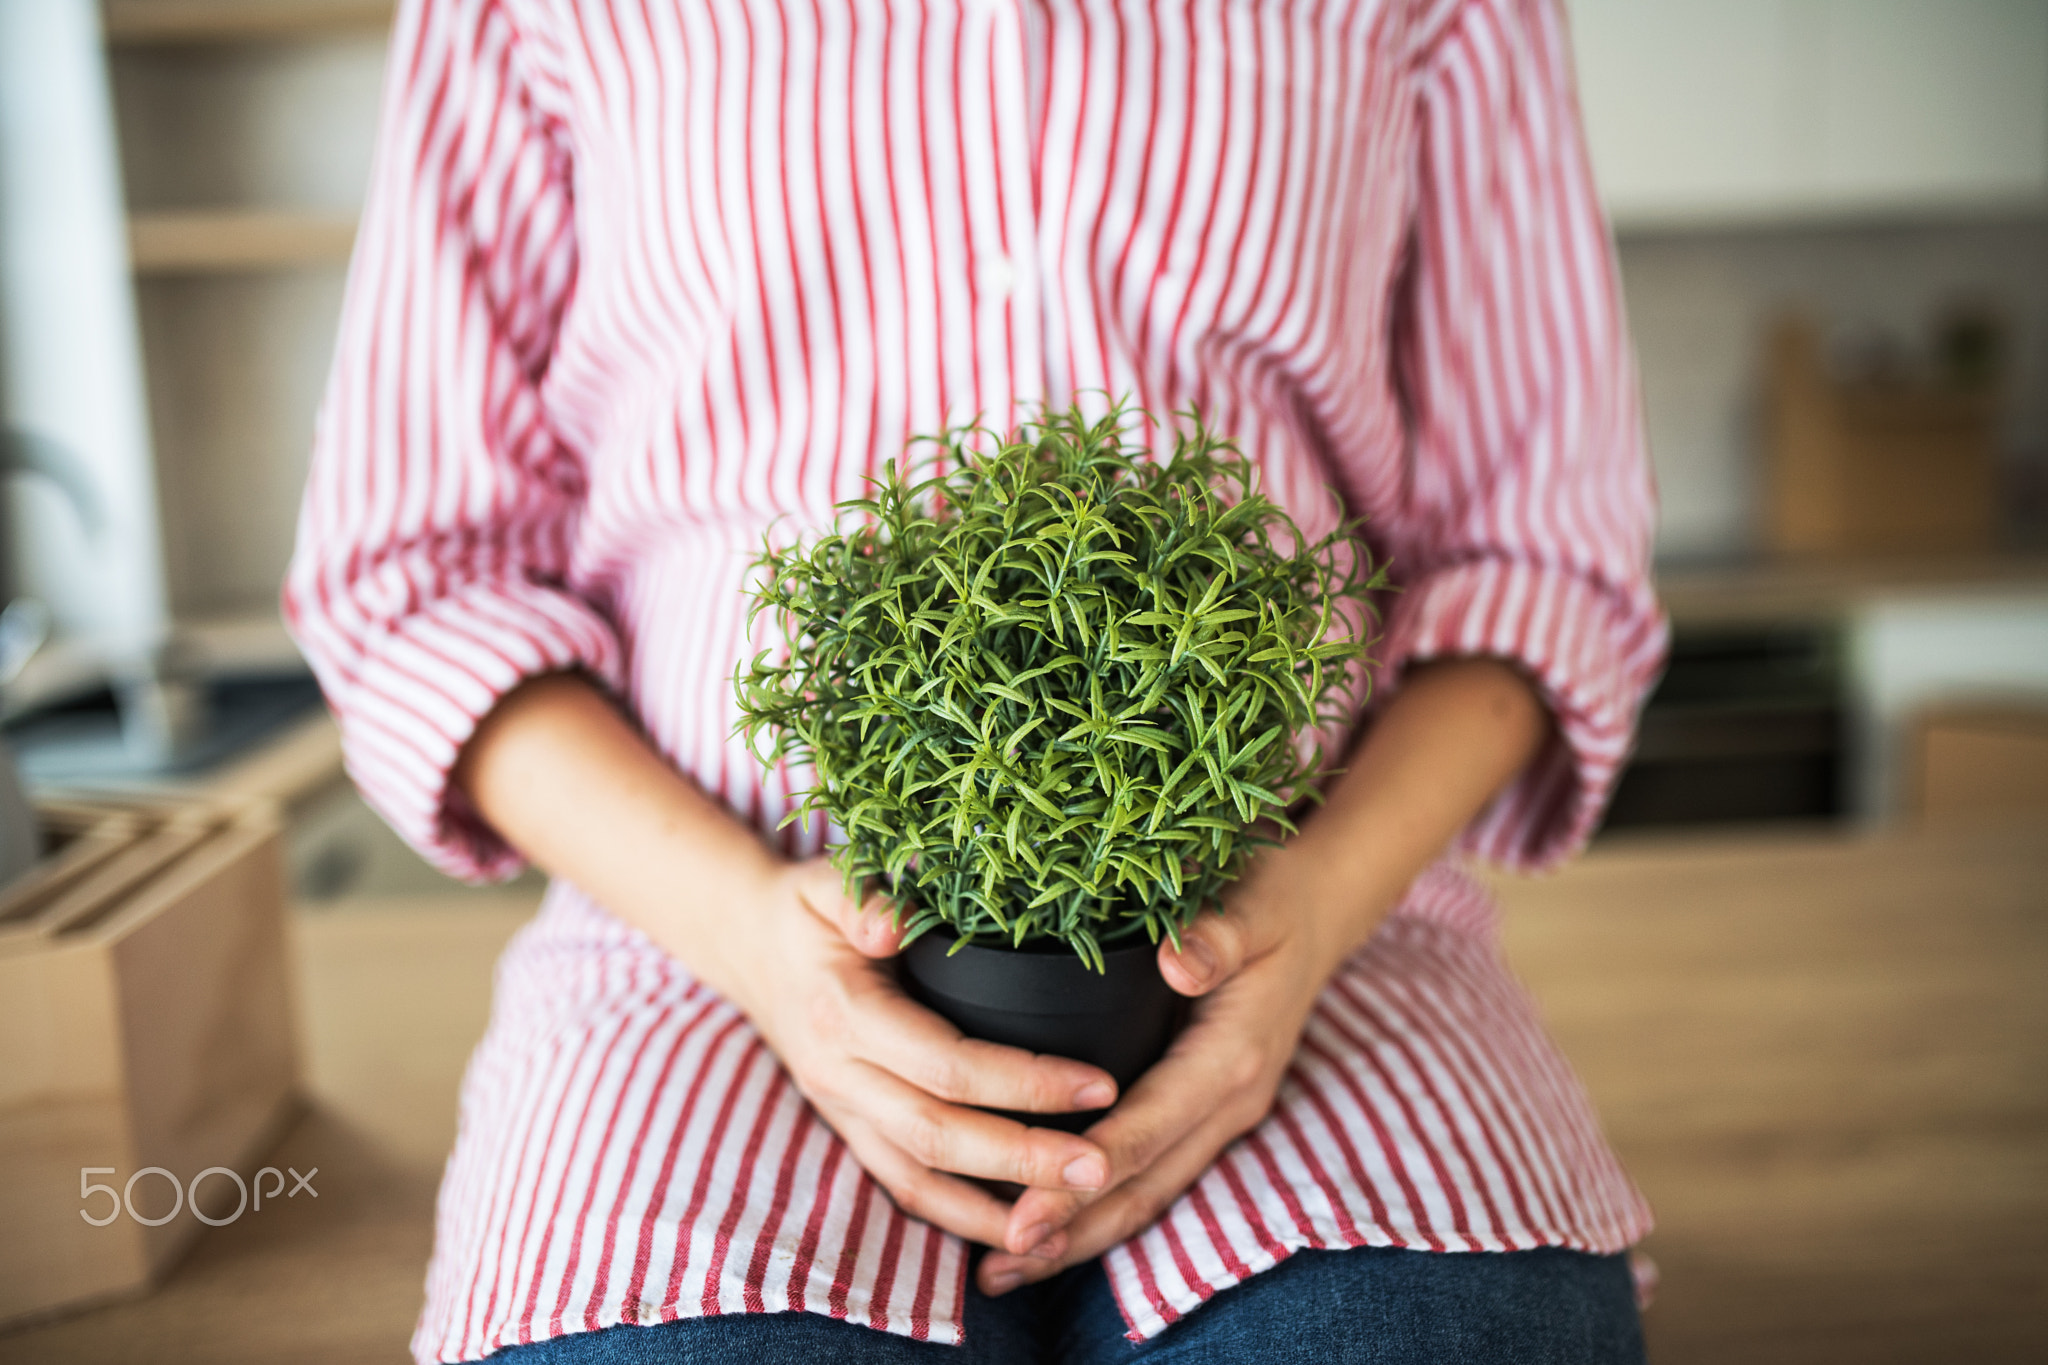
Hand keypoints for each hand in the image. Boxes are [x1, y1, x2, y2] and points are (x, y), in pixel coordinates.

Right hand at [728, 858, 1120, 1256]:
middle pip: (938, 1135)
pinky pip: (904, 1187)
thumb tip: (893, 926)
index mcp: (844, 1014)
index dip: (1024, 1081)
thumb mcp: (830, 883)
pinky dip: (958, 1218)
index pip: (944, 1063)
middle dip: (1024, 1160)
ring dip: (994, 1209)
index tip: (1099, 1084)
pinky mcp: (849, 1130)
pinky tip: (1017, 1233)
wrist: (747, 945)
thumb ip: (864, 898)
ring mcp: (841, 1111)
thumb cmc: (808, 908)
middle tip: (1102, 1167)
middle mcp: (839, 1075)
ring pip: (918, 1179)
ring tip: (1071, 1222)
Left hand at [974, 847, 1355, 1292]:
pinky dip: (1099, 1209)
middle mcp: (1229, 1102)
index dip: (1088, 1169)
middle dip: (1073, 1225)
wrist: (1316, 913)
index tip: (1030, 1205)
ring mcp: (1219, 1116)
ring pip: (1147, 1194)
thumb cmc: (1272, 899)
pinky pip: (1150, 1176)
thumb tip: (1179, 962)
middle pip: (1145, 1184)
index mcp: (1233, 1057)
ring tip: (1005, 1269)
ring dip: (1080, 1235)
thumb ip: (1218, 934)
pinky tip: (1046, 1229)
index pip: (1151, 1127)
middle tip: (1002, 1257)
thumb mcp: (1253, 904)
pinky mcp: (1201, 1115)